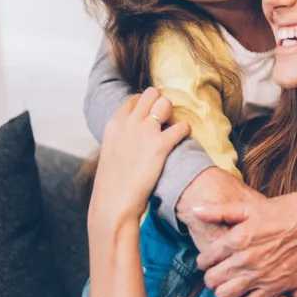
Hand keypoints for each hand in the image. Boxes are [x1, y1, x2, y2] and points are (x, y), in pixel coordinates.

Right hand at [89, 88, 189, 228]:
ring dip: (172, 115)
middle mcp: (129, 122)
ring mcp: (145, 132)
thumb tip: (137, 133)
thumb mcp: (111, 151)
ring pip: (166, 103)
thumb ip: (122, 136)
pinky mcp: (160, 145)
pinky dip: (185, 131)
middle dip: (161, 104)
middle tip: (164, 122)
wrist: (114, 203)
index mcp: (114, 123)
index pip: (135, 99)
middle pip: (152, 93)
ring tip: (172, 130)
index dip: (147, 106)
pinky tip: (182, 140)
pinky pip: (182, 126)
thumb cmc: (113, 183)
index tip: (152, 118)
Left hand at [179, 171, 296, 296]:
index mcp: (237, 238)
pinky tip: (247, 292)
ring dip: (224, 292)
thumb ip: (220, 211)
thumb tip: (195, 210)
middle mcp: (246, 260)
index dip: (203, 261)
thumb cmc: (287, 210)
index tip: (208, 260)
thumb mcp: (250, 207)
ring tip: (229, 284)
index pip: (206, 259)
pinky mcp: (277, 287)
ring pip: (227, 296)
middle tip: (216, 273)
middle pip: (213, 281)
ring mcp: (261, 276)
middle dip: (211, 278)